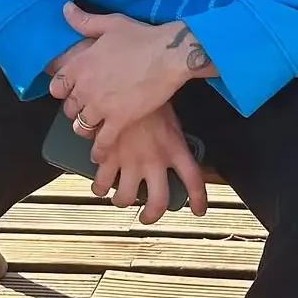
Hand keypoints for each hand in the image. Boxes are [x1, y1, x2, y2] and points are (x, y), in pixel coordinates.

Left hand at [46, 3, 213, 147]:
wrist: (169, 55)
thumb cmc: (142, 37)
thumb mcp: (111, 24)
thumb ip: (84, 21)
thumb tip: (65, 9)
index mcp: (80, 64)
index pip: (56, 85)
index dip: (63, 90)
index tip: (71, 91)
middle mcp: (85, 88)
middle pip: (69, 108)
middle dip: (76, 109)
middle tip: (87, 109)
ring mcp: (101, 106)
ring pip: (82, 126)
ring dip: (86, 128)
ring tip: (93, 128)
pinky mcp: (119, 121)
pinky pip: (102, 142)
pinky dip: (99, 150)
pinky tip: (99, 154)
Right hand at [89, 104, 207, 224]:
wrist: (124, 80)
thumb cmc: (149, 92)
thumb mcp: (169, 115)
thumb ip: (171, 136)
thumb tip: (172, 146)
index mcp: (175, 148)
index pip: (194, 180)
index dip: (197, 200)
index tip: (197, 211)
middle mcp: (154, 160)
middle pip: (159, 201)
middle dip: (152, 215)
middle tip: (147, 217)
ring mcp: (130, 160)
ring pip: (125, 197)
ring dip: (121, 200)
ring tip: (118, 197)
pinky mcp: (108, 156)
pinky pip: (101, 181)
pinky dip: (99, 185)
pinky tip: (99, 182)